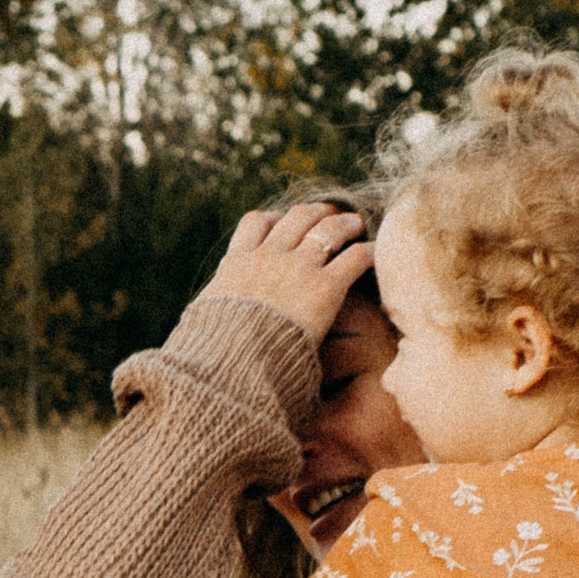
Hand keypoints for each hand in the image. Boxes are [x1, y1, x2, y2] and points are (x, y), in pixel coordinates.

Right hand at [199, 201, 374, 345]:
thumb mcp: (202, 320)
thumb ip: (212, 308)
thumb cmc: (215, 352)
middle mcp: (268, 257)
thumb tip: (202, 319)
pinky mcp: (325, 287)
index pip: (255, 222)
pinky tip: (376, 253)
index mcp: (237, 264)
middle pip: (297, 217)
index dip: (274, 217)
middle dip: (317, 212)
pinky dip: (368, 251)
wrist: (234, 364)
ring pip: (329, 228)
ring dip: (346, 223)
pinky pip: (355, 257)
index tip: (284, 221)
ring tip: (357, 225)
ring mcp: (297, 268)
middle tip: (329, 216)